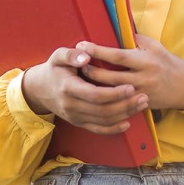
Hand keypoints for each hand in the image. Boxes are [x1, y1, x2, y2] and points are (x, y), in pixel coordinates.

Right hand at [21, 47, 148, 134]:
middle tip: (144, 97)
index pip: (94, 94)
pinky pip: (97, 129)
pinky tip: (127, 122)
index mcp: (68, 88)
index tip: (131, 87)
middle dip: (125, 105)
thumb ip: (71, 54)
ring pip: (103, 121)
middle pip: (102, 110)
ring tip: (141, 105)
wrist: (39, 89)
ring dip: (124, 114)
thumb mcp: (58, 56)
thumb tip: (86, 56)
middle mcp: (71, 106)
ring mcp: (75, 117)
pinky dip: (113, 129)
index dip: (114, 93)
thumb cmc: (54, 69)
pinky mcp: (78, 123)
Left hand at [76, 35, 183, 110]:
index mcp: (145, 60)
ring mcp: (141, 93)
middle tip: (77, 64)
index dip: (98, 51)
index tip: (83, 45)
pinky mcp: (140, 105)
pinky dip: (105, 99)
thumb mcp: (154, 46)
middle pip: (111, 77)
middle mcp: (142, 78)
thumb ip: (135, 40)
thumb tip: (115, 31)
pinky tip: (94, 95)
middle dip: (92, 71)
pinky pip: (119, 103)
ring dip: (95, 86)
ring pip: (112, 93)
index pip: (117, 56)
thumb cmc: (167, 62)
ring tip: (81, 79)